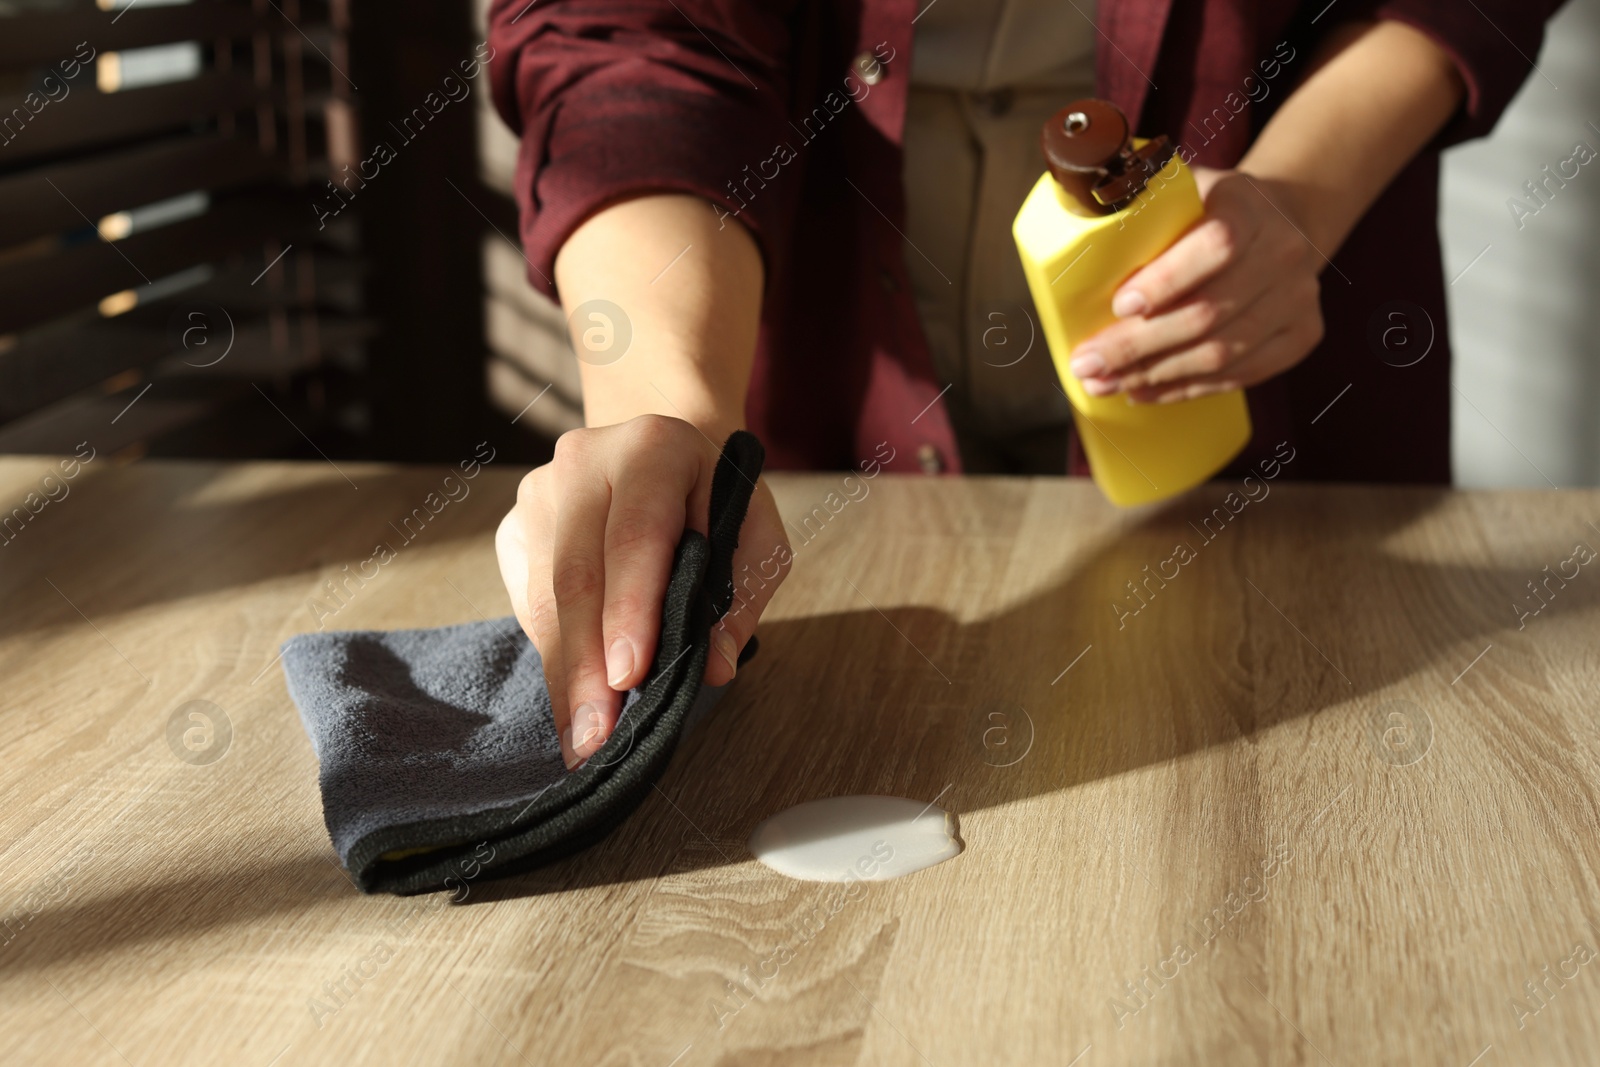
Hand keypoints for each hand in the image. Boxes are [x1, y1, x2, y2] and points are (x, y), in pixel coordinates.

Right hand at [496, 414, 789, 768]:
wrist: (659, 451)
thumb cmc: (715, 499)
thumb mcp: (755, 535)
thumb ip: (741, 596)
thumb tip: (714, 667)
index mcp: (653, 448)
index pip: (635, 537)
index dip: (630, 610)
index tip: (629, 677)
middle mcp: (584, 461)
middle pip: (577, 576)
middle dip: (588, 665)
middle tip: (599, 737)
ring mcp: (539, 494)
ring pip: (545, 597)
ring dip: (566, 674)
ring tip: (585, 739)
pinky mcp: (516, 528)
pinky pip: (529, 605)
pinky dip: (555, 656)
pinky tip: (574, 699)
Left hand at [1067, 167, 1325, 403]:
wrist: (1283, 218)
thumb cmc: (1209, 207)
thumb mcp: (1180, 187)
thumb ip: (1138, 204)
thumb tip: (1071, 231)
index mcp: (1249, 206)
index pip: (1217, 245)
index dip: (1167, 280)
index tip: (1120, 305)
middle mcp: (1284, 252)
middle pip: (1209, 313)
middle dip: (1138, 347)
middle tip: (1087, 363)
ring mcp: (1298, 297)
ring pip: (1222, 353)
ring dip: (1156, 376)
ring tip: (1105, 383)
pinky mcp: (1301, 335)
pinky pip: (1241, 374)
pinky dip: (1187, 388)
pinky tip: (1145, 391)